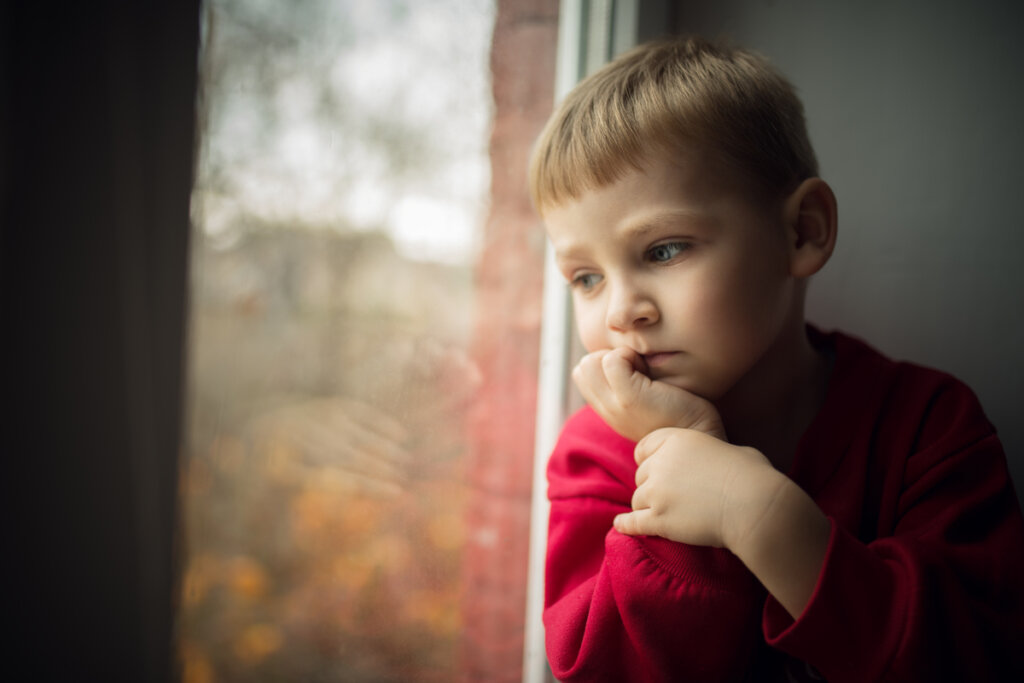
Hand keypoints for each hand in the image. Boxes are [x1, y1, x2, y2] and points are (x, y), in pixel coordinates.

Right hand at [573, 348, 725, 442]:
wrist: (701, 433)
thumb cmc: (682, 412)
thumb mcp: (646, 399)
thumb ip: (627, 383)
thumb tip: (622, 354)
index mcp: (608, 411)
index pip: (582, 373)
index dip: (604, 363)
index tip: (633, 371)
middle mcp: (606, 411)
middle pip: (582, 367)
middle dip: (608, 357)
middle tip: (639, 369)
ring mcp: (615, 406)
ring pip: (591, 362)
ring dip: (618, 356)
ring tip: (644, 370)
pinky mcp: (630, 398)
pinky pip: (612, 359)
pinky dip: (630, 355)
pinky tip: (650, 370)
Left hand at [613, 427, 780, 549]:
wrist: (755, 505)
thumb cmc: (753, 475)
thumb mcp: (731, 449)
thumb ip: (712, 451)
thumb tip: (726, 458)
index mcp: (676, 439)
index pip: (644, 448)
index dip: (651, 461)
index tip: (659, 471)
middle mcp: (660, 463)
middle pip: (640, 476)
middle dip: (652, 486)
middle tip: (670, 498)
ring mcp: (656, 492)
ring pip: (637, 500)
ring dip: (647, 508)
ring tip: (663, 516)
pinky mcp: (658, 519)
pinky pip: (633, 522)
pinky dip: (626, 525)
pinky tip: (620, 525)